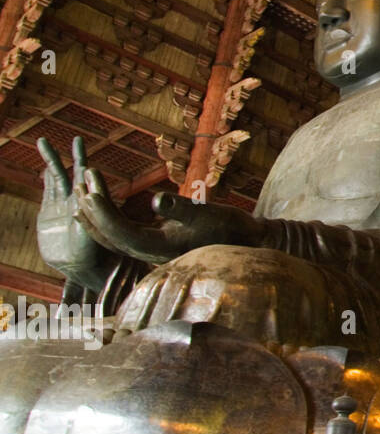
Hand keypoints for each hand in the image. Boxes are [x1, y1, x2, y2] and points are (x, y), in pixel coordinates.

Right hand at [36, 136, 108, 290]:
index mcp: (89, 201)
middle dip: (71, 154)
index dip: (81, 159)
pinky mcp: (48, 213)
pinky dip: (46, 178)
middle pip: (73, 170)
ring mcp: (62, 204)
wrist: (76, 267)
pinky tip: (45, 168)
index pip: (86, 174)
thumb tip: (88, 196)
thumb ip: (94, 216)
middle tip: (72, 137)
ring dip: (51, 160)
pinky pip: (48, 190)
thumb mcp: (97, 231)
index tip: (78, 142)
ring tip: (43, 141)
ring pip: (56, 176)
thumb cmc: (93, 253)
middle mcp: (77, 199)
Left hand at [74, 173, 266, 263]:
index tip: (89, 189)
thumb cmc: (228, 226)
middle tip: (80, 182)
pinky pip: (123, 232)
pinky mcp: (155, 242)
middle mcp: (150, 252)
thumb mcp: (206, 213)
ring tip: (83, 189)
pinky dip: (110, 217)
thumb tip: (156, 200)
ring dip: (97, 213)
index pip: (120, 231)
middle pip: (110, 235)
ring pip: (113, 234)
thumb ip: (180, 208)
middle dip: (92, 210)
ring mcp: (151, 249)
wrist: (244, 241)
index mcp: (159, 247)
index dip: (102, 212)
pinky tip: (102, 203)